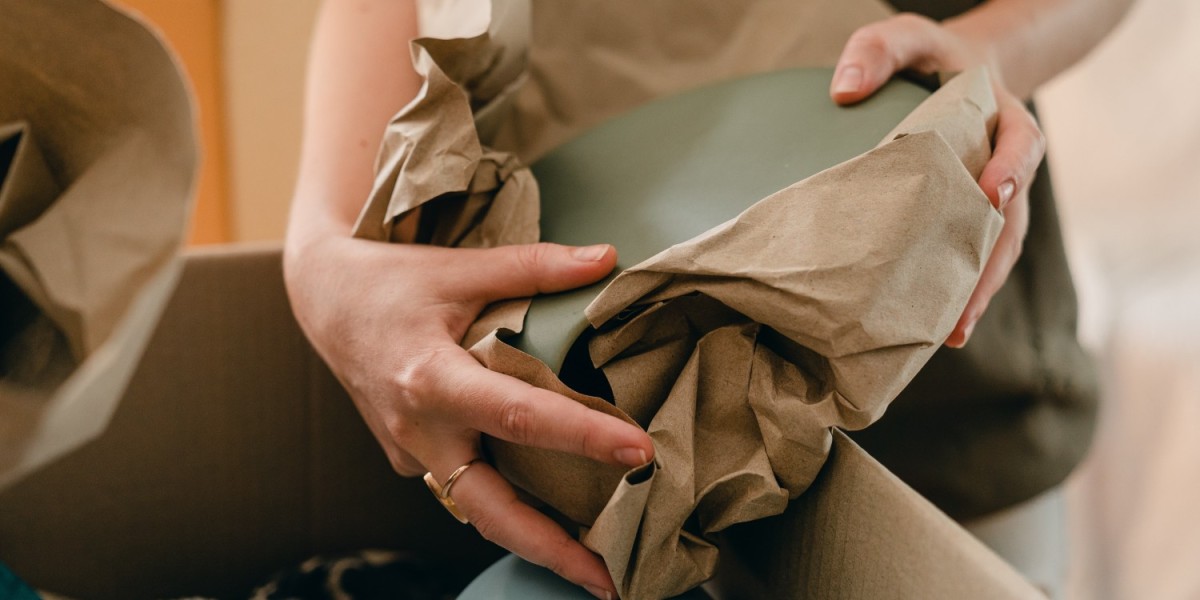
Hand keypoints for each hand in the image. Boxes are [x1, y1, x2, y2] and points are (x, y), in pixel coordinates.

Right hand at [284, 235, 654, 598]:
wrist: (324, 303)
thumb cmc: (392, 283)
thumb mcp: (461, 268)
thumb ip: (534, 267)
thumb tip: (608, 257)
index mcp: (431, 380)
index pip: (519, 418)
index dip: (583, 437)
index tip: (639, 453)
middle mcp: (420, 432)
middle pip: (490, 509)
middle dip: (552, 550)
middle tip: (612, 579)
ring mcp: (412, 455)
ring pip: (478, 511)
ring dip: (535, 540)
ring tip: (596, 566)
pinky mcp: (412, 461)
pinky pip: (465, 487)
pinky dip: (508, 502)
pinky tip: (553, 509)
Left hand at [830, 13, 1043, 347]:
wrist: (956, 71)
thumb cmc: (931, 57)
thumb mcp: (909, 37)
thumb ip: (880, 50)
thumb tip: (843, 90)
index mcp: (1004, 121)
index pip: (1020, 148)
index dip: (1010, 171)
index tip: (992, 195)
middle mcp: (1007, 168)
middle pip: (1011, 223)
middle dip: (989, 267)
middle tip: (963, 309)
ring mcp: (992, 199)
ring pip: (995, 250)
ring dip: (975, 292)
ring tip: (950, 333)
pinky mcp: (968, 218)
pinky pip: (970, 256)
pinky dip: (956, 289)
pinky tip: (932, 325)